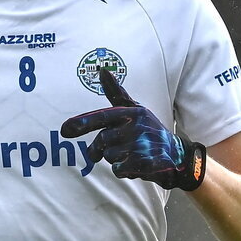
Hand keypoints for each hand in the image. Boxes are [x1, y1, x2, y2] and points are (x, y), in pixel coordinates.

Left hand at [60, 68, 206, 190]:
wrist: (176, 155)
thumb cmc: (148, 130)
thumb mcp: (135, 109)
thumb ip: (116, 93)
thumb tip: (102, 70)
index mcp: (130, 112)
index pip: (101, 117)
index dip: (81, 124)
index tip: (64, 131)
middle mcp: (135, 127)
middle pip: (101, 142)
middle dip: (100, 150)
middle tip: (111, 150)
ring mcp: (141, 145)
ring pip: (109, 158)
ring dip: (116, 160)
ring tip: (132, 155)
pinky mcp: (145, 163)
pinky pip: (119, 171)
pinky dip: (124, 171)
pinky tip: (136, 165)